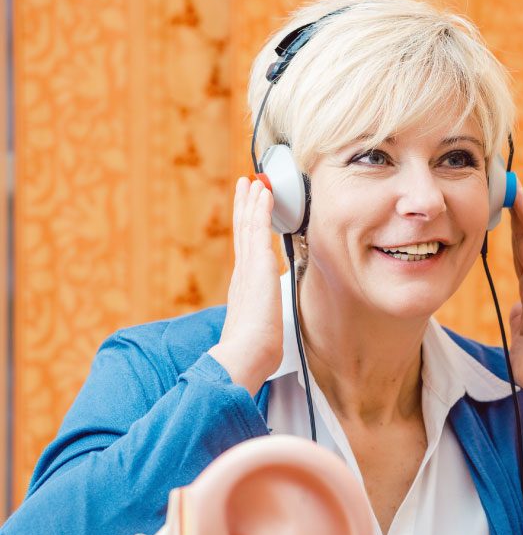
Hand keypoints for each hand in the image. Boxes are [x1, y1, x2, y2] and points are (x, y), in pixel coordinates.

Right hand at [208, 178, 282, 395]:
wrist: (247, 352)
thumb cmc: (255, 349)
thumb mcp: (260, 330)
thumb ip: (261, 323)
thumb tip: (266, 333)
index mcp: (243, 287)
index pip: (245, 250)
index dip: (245, 229)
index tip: (247, 213)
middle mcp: (243, 273)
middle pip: (242, 232)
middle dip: (244, 207)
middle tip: (245, 185)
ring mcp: (248, 267)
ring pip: (249, 225)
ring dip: (252, 201)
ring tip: (253, 181)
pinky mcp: (257, 263)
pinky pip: (258, 228)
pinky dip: (261, 208)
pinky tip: (264, 193)